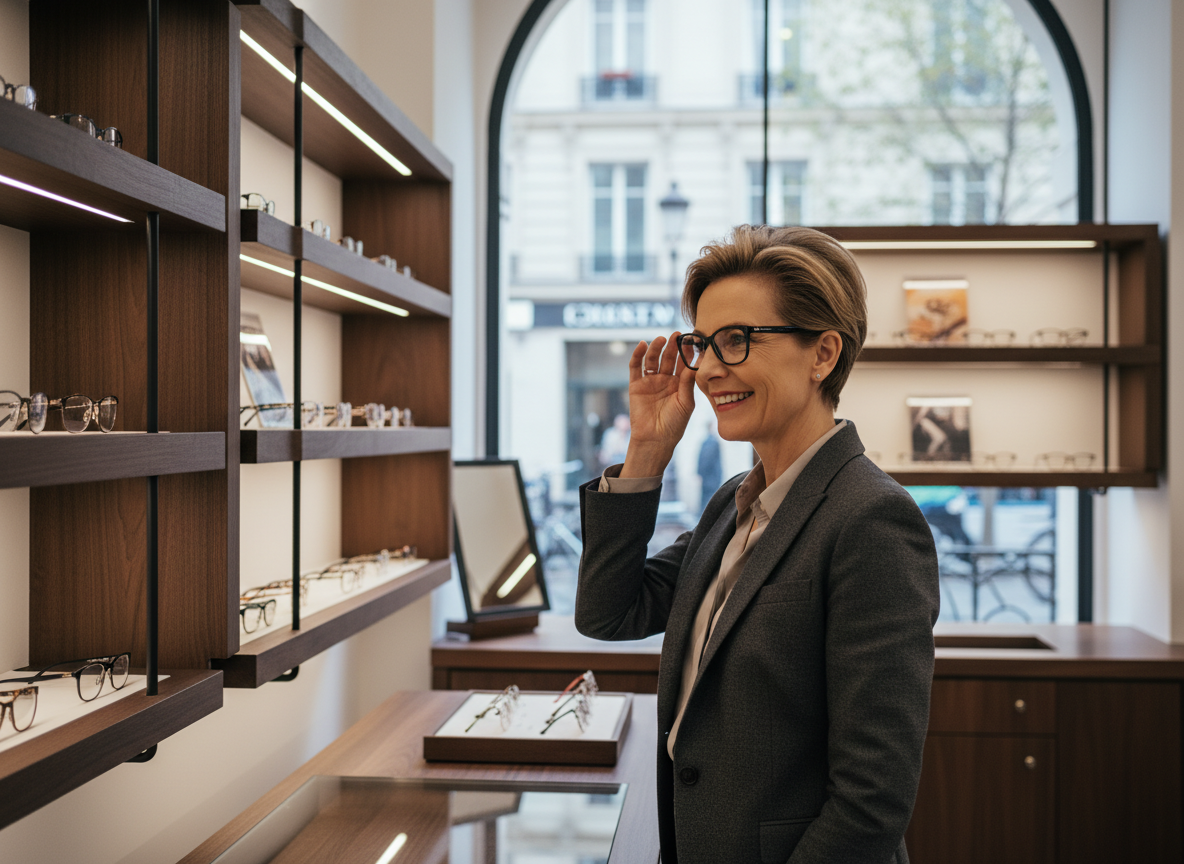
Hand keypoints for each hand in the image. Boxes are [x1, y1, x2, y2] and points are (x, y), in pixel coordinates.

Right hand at [621, 333, 696, 477]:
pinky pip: (636, 367)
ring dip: (656, 348)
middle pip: (668, 358)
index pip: (684, 363)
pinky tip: (642, 344)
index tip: (693, 340)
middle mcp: (665, 380)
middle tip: (678, 335)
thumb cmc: (674, 424)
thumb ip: (687, 383)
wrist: (655, 440)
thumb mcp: (686, 403)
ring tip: (661, 339)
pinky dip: (638, 355)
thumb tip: (693, 364)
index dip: (687, 352)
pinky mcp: (636, 385)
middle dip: (673, 347)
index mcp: (679, 384)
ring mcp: (650, 382)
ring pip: (652, 360)